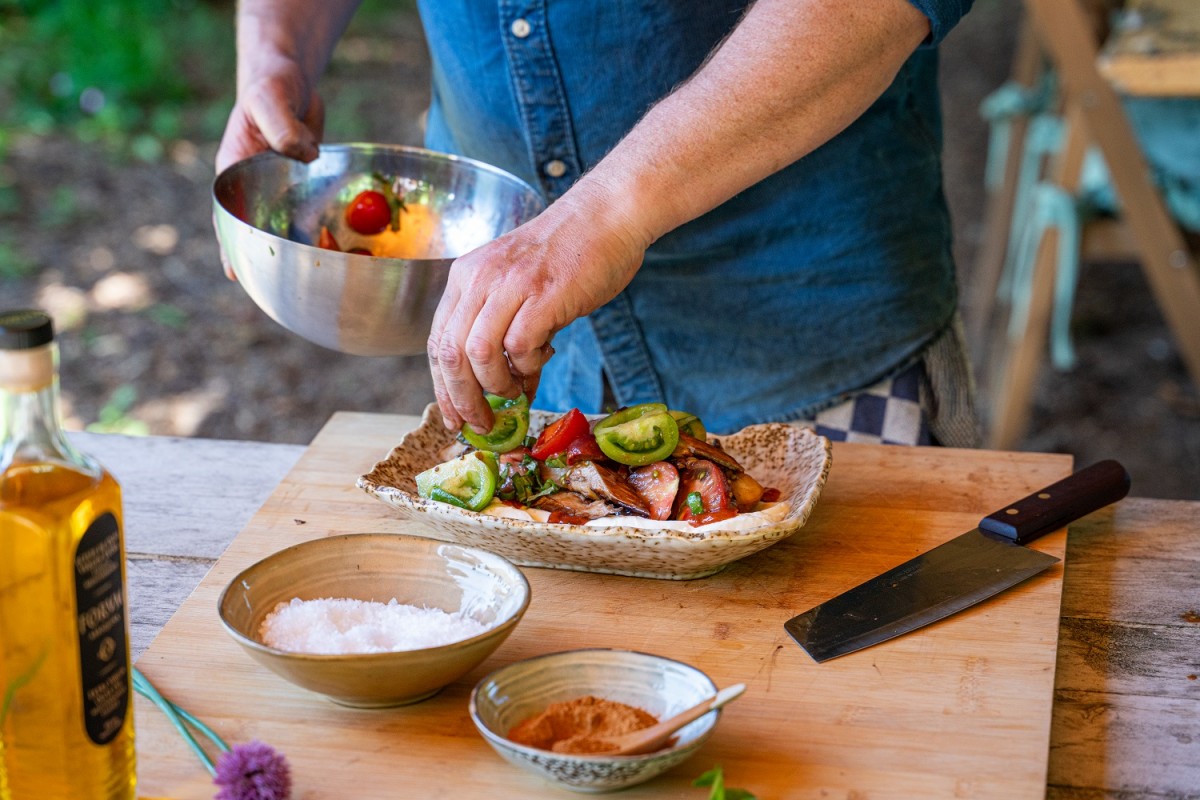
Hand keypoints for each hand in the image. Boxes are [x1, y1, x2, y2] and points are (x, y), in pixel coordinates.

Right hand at [214, 55, 324, 278]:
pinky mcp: (304, 187)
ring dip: (297, 249)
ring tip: (311, 283)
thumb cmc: (272, 85)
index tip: (234, 272)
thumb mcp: (270, 99)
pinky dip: (322, 230)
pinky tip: (339, 253)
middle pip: (256, 229)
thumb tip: (303, 155)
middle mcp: (255, 187)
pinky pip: (312, 213)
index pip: (227, 214)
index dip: (230, 244)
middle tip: (278, 289)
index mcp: (234, 171)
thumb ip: (282, 126)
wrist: (291, 79)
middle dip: (265, 257)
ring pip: (286, 226)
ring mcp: (280, 190)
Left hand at [427, 181, 650, 432]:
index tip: (455, 416)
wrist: (607, 215)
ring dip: (495, 386)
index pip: (438, 341)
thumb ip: (505, 328)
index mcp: (466, 276)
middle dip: (462, 398)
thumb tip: (508, 385)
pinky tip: (541, 360)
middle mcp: (480, 278)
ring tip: (515, 393)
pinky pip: (519, 345)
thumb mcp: (518, 284)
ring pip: (478, 353)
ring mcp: (510, 284)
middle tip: (481, 424)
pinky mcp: (543, 294)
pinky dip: (528, 365)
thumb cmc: (569, 253)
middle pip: (450, 352)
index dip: (443, 387)